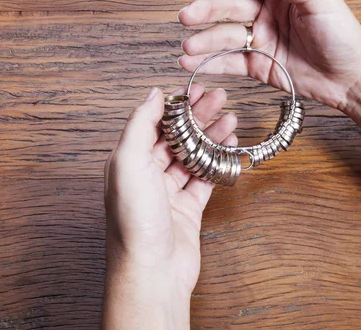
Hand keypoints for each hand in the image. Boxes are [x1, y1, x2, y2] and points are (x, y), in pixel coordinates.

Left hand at [102, 86, 236, 328]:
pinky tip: (229, 147)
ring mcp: (169, 193)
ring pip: (194, 156)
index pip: (153, 123)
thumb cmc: (134, 220)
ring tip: (231, 119)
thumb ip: (140, 124)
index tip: (195, 90)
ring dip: (211, 136)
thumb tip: (152, 94)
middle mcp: (147, 175)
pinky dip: (219, 162)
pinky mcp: (188, 209)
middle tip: (220, 98)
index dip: (175, 105)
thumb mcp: (129, 162)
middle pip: (177, 137)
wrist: (152, 270)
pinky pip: (206, 178)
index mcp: (128, 162)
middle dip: (199, 116)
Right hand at [178, 0, 360, 111]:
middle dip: (205, 10)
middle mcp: (267, 12)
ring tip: (188, 47)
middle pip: (227, 5)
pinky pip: (230, 62)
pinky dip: (209, 63)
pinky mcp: (259, 66)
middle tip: (187, 16)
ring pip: (225, 35)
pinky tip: (190, 64)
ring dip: (204, 40)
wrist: (352, 79)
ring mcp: (262, 39)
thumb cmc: (343, 35)